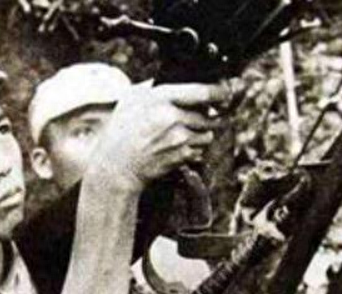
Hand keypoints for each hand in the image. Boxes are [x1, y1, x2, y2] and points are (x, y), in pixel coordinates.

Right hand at [88, 81, 228, 191]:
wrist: (117, 165)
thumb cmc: (122, 131)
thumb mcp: (131, 99)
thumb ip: (153, 86)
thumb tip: (176, 79)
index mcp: (161, 98)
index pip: (203, 92)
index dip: (219, 92)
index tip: (224, 93)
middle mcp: (172, 117)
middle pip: (209, 115)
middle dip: (208, 117)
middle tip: (199, 118)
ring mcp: (178, 138)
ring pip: (207, 134)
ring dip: (202, 134)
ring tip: (183, 134)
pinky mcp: (181, 156)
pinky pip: (200, 150)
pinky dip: (193, 149)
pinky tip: (177, 148)